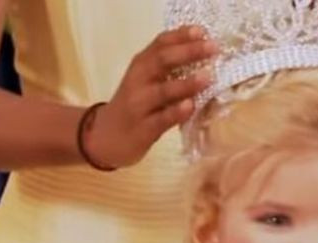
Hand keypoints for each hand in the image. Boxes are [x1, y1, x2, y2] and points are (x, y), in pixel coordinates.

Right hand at [85, 26, 216, 167]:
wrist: (105, 136)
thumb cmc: (135, 105)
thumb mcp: (145, 80)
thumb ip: (166, 68)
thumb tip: (203, 55)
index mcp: (141, 64)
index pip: (161, 43)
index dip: (182, 35)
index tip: (202, 31)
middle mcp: (138, 80)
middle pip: (163, 60)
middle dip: (189, 52)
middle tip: (213, 48)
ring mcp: (139, 104)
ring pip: (163, 91)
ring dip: (186, 83)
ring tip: (208, 77)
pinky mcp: (143, 129)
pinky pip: (162, 119)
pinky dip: (177, 112)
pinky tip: (190, 106)